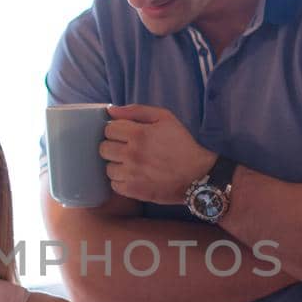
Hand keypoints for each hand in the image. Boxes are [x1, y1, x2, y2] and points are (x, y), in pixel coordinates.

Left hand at [101, 104, 215, 203]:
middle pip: (104, 149)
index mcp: (138, 134)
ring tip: (132, 164)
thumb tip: (110, 110)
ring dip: (117, 165)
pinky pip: (114, 185)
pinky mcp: (134, 190)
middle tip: (127, 150)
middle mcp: (132, 154)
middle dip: (113, 147)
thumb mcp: (165, 118)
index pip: (108, 129)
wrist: (197, 175)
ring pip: (107, 168)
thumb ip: (136, 110)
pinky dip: (121, 181)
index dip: (116, 131)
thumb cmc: (182, 144)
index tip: (126, 135)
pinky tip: (134, 176)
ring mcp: (131, 174)